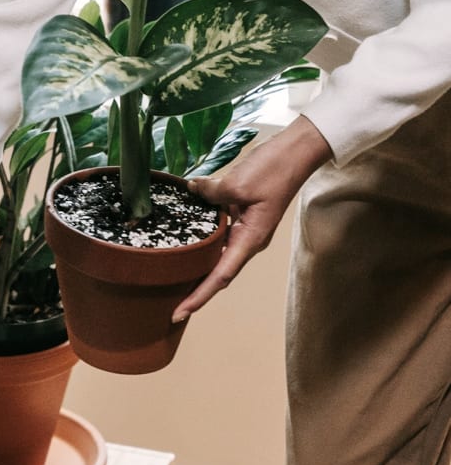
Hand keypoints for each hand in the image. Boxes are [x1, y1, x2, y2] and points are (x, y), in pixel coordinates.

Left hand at [171, 116, 331, 321]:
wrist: (296, 152)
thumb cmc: (274, 170)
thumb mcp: (237, 182)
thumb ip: (210, 192)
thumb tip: (191, 190)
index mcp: (250, 239)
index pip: (221, 276)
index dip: (199, 296)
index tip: (179, 312)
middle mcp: (248, 239)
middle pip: (218, 272)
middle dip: (195, 289)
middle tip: (168, 302)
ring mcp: (246, 228)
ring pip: (217, 253)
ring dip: (197, 265)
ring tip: (171, 277)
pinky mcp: (241, 214)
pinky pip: (218, 232)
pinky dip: (201, 238)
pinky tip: (182, 238)